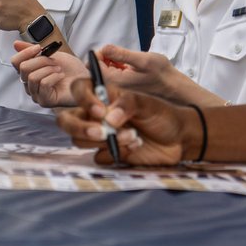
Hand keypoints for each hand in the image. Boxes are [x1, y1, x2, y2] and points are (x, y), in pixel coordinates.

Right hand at [11, 40, 86, 106]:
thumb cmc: (71, 69)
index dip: (26, 52)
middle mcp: (30, 85)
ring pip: (32, 77)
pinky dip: (54, 77)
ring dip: (49, 69)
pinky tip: (61, 76)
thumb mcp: (51, 54)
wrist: (86, 78)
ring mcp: (36, 94)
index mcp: (29, 73)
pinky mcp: (45, 101)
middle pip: (23, 68)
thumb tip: (16, 44)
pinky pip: (43, 84)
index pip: (15, 62)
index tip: (39, 48)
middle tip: (54, 62)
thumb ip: (33, 50)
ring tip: (59, 70)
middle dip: (41, 60)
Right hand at [58, 78, 192, 165]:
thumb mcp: (148, 103)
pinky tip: (134, 148)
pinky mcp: (107, 154)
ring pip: (79, 140)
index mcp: (104, 96)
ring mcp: (100, 135)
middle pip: (67, 120)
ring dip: (104, 141)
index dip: (83, 98)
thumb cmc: (163, 115)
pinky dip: (115, 153)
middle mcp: (96, 115)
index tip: (100, 109)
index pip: (79, 89)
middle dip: (80, 127)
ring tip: (133, 136)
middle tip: (103, 133)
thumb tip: (108, 119)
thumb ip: (127, 104)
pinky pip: (98, 156)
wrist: (178, 140)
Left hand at [94, 45, 180, 100]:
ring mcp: (118, 88)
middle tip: (120, 54)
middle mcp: (114, 87)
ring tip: (127, 60)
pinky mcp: (123, 86)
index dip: (99, 54)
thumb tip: (104, 48)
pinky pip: (113, 74)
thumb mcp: (143, 60)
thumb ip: (122, 54)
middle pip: (98, 69)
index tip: (111, 50)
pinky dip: (118, 66)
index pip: (94, 67)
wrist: (174, 88)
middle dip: (106, 57)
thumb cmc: (161, 75)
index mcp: (115, 81)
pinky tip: (129, 66)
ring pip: (106, 70)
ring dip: (113, 61)